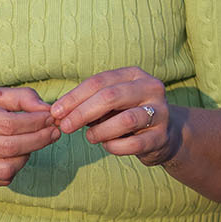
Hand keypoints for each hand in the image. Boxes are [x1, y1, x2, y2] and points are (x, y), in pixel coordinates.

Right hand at [0, 86, 61, 186]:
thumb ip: (20, 97)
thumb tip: (47, 109)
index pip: (8, 125)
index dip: (35, 124)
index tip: (51, 118)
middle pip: (9, 147)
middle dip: (39, 140)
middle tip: (53, 133)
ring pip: (7, 168)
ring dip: (27, 157)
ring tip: (32, 143)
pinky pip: (0, 180)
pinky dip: (15, 168)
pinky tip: (17, 154)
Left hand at [50, 67, 179, 166]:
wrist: (165, 135)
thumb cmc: (126, 114)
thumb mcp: (109, 103)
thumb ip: (87, 103)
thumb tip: (57, 113)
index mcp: (134, 75)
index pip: (99, 81)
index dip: (74, 97)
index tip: (55, 112)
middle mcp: (151, 88)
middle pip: (111, 97)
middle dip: (82, 112)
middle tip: (64, 126)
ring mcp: (160, 112)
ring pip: (125, 120)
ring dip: (100, 131)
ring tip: (90, 137)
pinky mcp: (162, 137)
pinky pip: (133, 144)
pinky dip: (114, 146)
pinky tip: (107, 145)